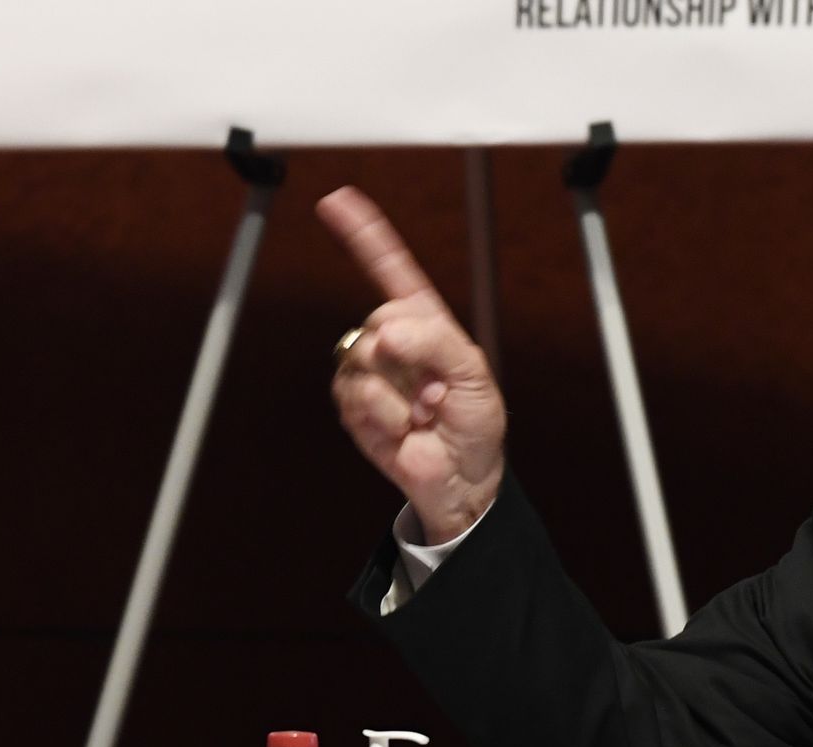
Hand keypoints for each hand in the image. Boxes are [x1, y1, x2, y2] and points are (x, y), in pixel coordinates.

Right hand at [318, 186, 505, 543]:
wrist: (459, 478)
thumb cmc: (475, 424)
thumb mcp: (474, 376)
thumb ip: (437, 342)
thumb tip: (387, 331)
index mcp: (426, 324)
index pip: (393, 270)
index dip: (367, 235)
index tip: (338, 202)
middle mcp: (392, 341)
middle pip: (378, 320)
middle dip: (412, 357)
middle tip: (438, 391)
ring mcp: (368, 372)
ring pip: (363, 359)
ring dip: (400, 394)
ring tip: (423, 413)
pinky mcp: (352, 405)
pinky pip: (355, 395)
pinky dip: (385, 415)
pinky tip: (403, 429)